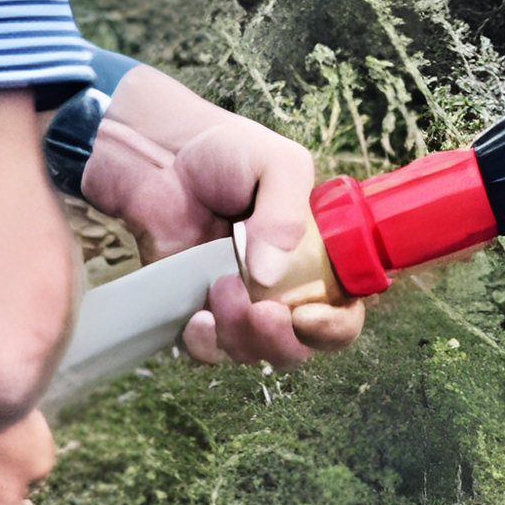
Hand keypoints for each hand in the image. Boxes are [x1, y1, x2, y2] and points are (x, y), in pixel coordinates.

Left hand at [79, 66, 364, 370]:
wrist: (160, 154)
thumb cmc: (225, 152)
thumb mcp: (276, 163)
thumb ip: (285, 213)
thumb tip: (269, 276)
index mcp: (317, 258)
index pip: (344, 311)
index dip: (335, 326)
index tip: (307, 317)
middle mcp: (284, 288)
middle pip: (301, 345)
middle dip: (281, 339)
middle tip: (259, 309)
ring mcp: (241, 303)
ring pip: (254, 352)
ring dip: (241, 335)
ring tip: (219, 287)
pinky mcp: (199, 309)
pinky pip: (208, 352)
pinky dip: (206, 345)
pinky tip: (197, 317)